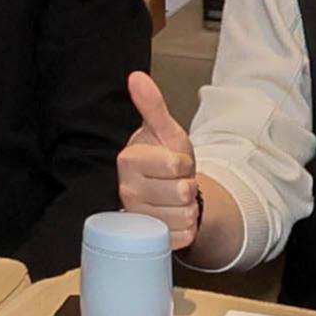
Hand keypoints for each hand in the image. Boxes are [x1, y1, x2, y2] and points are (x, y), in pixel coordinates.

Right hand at [116, 68, 217, 257]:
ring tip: (176, 200)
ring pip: (184, 215)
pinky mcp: (149, 239)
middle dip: (188, 186)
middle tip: (176, 182)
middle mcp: (126, 190)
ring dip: (189, 208)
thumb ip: (152, 105)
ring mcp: (136, 217)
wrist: (165, 191)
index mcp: (128, 160)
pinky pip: (182, 236)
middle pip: (182, 193)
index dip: (184, 163)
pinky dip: (187, 228)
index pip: (176, 166)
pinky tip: (176, 217)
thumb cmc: (165, 159)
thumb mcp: (165, 131)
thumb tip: (136, 76)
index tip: (174, 163)